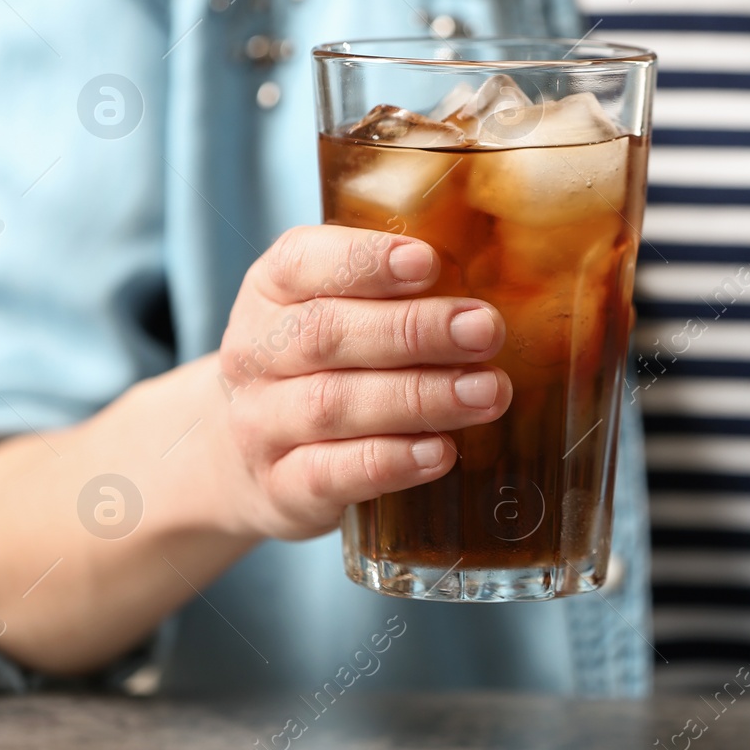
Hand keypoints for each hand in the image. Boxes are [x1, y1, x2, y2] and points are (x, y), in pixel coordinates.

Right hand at [214, 225, 510, 539]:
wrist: (243, 459)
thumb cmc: (321, 369)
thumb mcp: (341, 315)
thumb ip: (400, 294)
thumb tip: (505, 283)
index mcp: (271, 292)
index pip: (301, 262)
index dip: (365, 260)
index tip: (428, 263)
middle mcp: (255, 355)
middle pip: (326, 334)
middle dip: (413, 330)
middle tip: (485, 330)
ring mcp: (261, 426)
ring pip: (334, 405)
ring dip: (420, 397)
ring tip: (487, 392)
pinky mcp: (281, 489)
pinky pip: (332, 474)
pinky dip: (392, 462)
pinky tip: (442, 452)